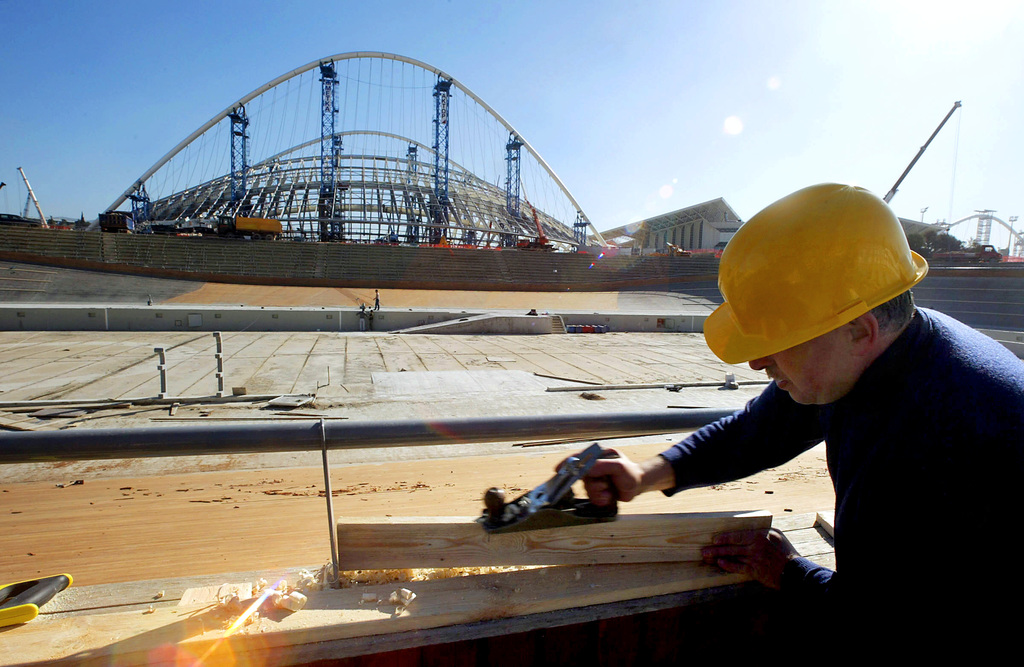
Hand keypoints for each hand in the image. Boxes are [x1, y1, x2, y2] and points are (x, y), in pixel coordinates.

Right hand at [558, 448, 673, 506]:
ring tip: (610, 492)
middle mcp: (593, 467)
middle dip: (593, 485)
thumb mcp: (619, 467)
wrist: (638, 486)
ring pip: (586, 490)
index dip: (567, 464)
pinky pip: (592, 498)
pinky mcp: (597, 490)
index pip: (578, 458)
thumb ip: (603, 466)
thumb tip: (586, 469)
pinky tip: (609, 497)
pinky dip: (600, 500)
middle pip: (581, 477)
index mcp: (597, 456)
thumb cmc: (630, 473)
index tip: (559, 470)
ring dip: (598, 493)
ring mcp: (594, 479)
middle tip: (605, 486)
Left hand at [701, 528, 797, 589]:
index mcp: (761, 535)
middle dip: (716, 548)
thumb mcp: (776, 536)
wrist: (795, 571)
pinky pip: (739, 567)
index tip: (714, 539)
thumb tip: (744, 532)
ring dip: (718, 556)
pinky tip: (720, 564)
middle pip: (732, 546)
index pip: (738, 535)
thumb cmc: (785, 552)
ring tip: (707, 557)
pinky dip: (728, 566)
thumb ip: (760, 533)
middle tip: (704, 550)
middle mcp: (757, 545)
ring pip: (733, 556)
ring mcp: (756, 558)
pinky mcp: (756, 571)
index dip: (725, 537)